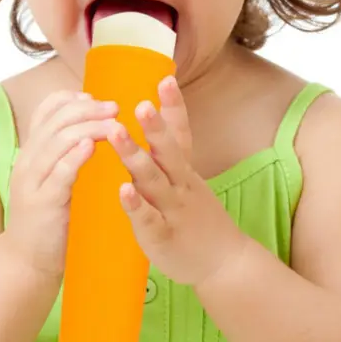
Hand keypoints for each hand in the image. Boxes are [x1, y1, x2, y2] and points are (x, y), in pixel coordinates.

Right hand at [5, 90, 118, 278]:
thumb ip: (66, 154)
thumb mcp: (53, 178)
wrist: (27, 262)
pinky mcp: (43, 203)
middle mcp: (29, 159)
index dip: (73, 98)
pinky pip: (58, 173)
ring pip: (59, 140)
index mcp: (33, 150)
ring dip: (89, 127)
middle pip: (57, 119)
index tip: (97, 98)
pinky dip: (74, 157)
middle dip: (89, 109)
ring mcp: (33, 181)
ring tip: (114, 123)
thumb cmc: (49, 218)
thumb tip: (94, 130)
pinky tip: (91, 147)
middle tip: (116, 108)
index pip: (47, 109)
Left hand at [110, 75, 248, 287]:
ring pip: (153, 179)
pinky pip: (148, 218)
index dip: (173, 107)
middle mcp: (181, 185)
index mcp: (184, 170)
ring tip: (116, 133)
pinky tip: (121, 191)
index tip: (165, 78)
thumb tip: (147, 125)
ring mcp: (173, 209)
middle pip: (167, 151)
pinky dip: (135, 204)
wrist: (224, 264)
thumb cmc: (198, 218)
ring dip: (134, 156)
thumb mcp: (187, 181)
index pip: (181, 133)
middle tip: (138, 103)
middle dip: (153, 126)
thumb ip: (166, 158)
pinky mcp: (163, 235)